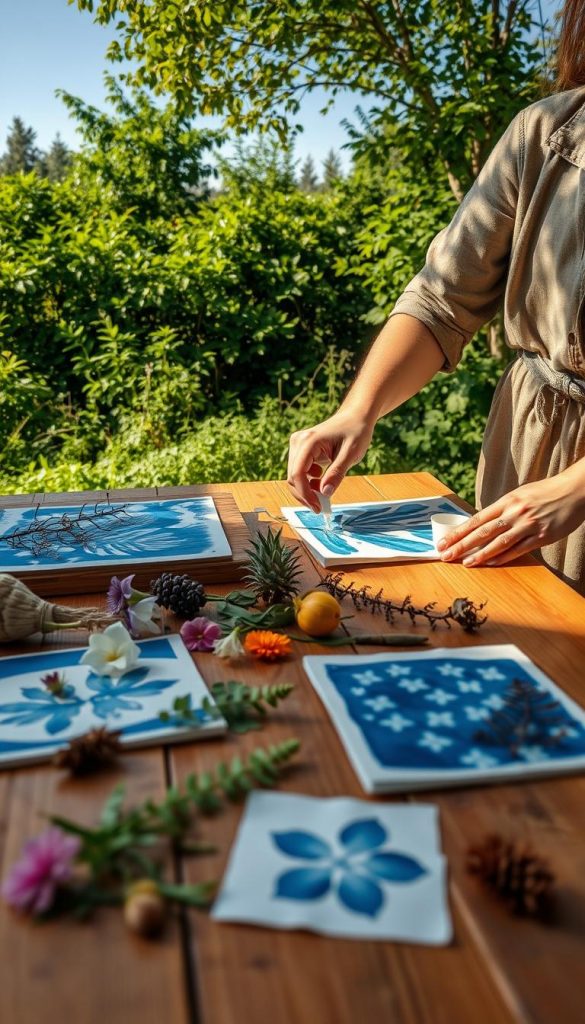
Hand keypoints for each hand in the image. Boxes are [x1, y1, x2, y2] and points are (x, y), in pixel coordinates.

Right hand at [287, 410, 374, 509]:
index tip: (318, 507)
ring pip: (294, 476)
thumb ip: (337, 473)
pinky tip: (322, 479)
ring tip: (324, 492)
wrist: (355, 416)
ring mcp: (298, 445)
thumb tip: (325, 493)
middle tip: (321, 507)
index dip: (305, 494)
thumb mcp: (351, 453)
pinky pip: (299, 471)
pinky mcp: (301, 450)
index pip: (297, 474)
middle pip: (292, 477)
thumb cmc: (356, 431)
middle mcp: (298, 442)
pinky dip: (308, 482)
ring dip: (307, 489)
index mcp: (308, 441)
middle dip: (305, 495)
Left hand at [438, 474, 584, 567]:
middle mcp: (515, 512)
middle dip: (462, 545)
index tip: (444, 542)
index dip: (459, 533)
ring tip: (466, 564)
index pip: (476, 519)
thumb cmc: (545, 493)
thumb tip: (483, 525)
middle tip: (446, 556)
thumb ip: (503, 509)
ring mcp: (528, 525)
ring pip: (499, 543)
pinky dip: (503, 558)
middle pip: (482, 532)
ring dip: (480, 555)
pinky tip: (491, 563)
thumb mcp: (520, 495)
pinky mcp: (541, 536)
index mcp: (507, 501)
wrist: (574, 491)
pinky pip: (518, 549)